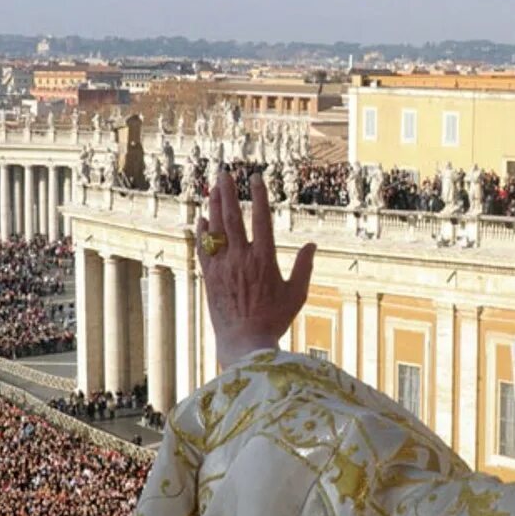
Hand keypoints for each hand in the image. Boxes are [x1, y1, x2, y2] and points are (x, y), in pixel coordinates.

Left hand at [197, 169, 315, 367]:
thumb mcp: (297, 294)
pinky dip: (202, 232)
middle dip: (228, 192)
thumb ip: (304, 267)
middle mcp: (242, 259)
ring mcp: (223, 267)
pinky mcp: (209, 278)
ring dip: (214, 206)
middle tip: (225, 172)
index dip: (260, 195)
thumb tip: (312, 245)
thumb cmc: (274, 320)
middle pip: (233, 217)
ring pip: (215, 230)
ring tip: (214, 188)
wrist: (245, 343)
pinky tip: (202, 219)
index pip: (261, 219)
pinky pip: (203, 249)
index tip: (256, 177)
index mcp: (265, 259)